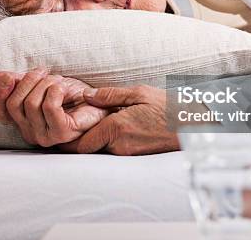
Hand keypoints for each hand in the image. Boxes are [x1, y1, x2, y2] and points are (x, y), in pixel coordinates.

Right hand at [0, 68, 107, 146]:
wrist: (100, 103)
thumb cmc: (72, 95)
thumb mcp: (41, 83)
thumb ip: (19, 81)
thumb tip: (0, 78)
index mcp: (23, 122)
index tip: (10, 77)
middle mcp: (31, 133)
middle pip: (14, 103)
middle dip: (30, 81)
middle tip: (47, 74)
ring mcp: (45, 136)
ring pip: (32, 103)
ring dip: (47, 84)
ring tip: (60, 83)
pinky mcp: (62, 133)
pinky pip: (49, 106)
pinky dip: (56, 91)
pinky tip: (64, 90)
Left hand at [59, 85, 179, 154]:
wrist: (194, 127)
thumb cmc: (169, 107)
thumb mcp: (139, 93)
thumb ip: (110, 95)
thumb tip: (86, 95)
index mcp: (117, 128)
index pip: (80, 142)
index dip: (65, 139)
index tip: (56, 131)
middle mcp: (119, 146)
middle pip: (87, 148)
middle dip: (75, 139)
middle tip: (63, 126)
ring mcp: (127, 154)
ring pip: (99, 149)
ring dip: (91, 139)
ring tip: (85, 123)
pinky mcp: (134, 157)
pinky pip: (112, 150)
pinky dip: (105, 141)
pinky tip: (108, 128)